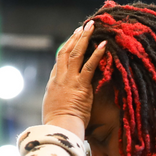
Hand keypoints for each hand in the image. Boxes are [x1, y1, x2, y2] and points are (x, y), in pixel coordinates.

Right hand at [42, 20, 107, 139]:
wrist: (59, 129)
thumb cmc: (57, 125)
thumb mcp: (52, 110)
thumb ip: (57, 102)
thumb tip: (59, 104)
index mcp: (52, 84)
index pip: (58, 63)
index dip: (65, 50)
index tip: (72, 41)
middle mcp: (59, 79)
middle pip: (65, 52)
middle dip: (74, 38)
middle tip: (81, 27)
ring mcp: (69, 80)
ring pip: (76, 54)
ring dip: (84, 38)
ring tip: (91, 26)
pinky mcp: (80, 85)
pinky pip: (90, 66)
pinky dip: (96, 54)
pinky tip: (103, 45)